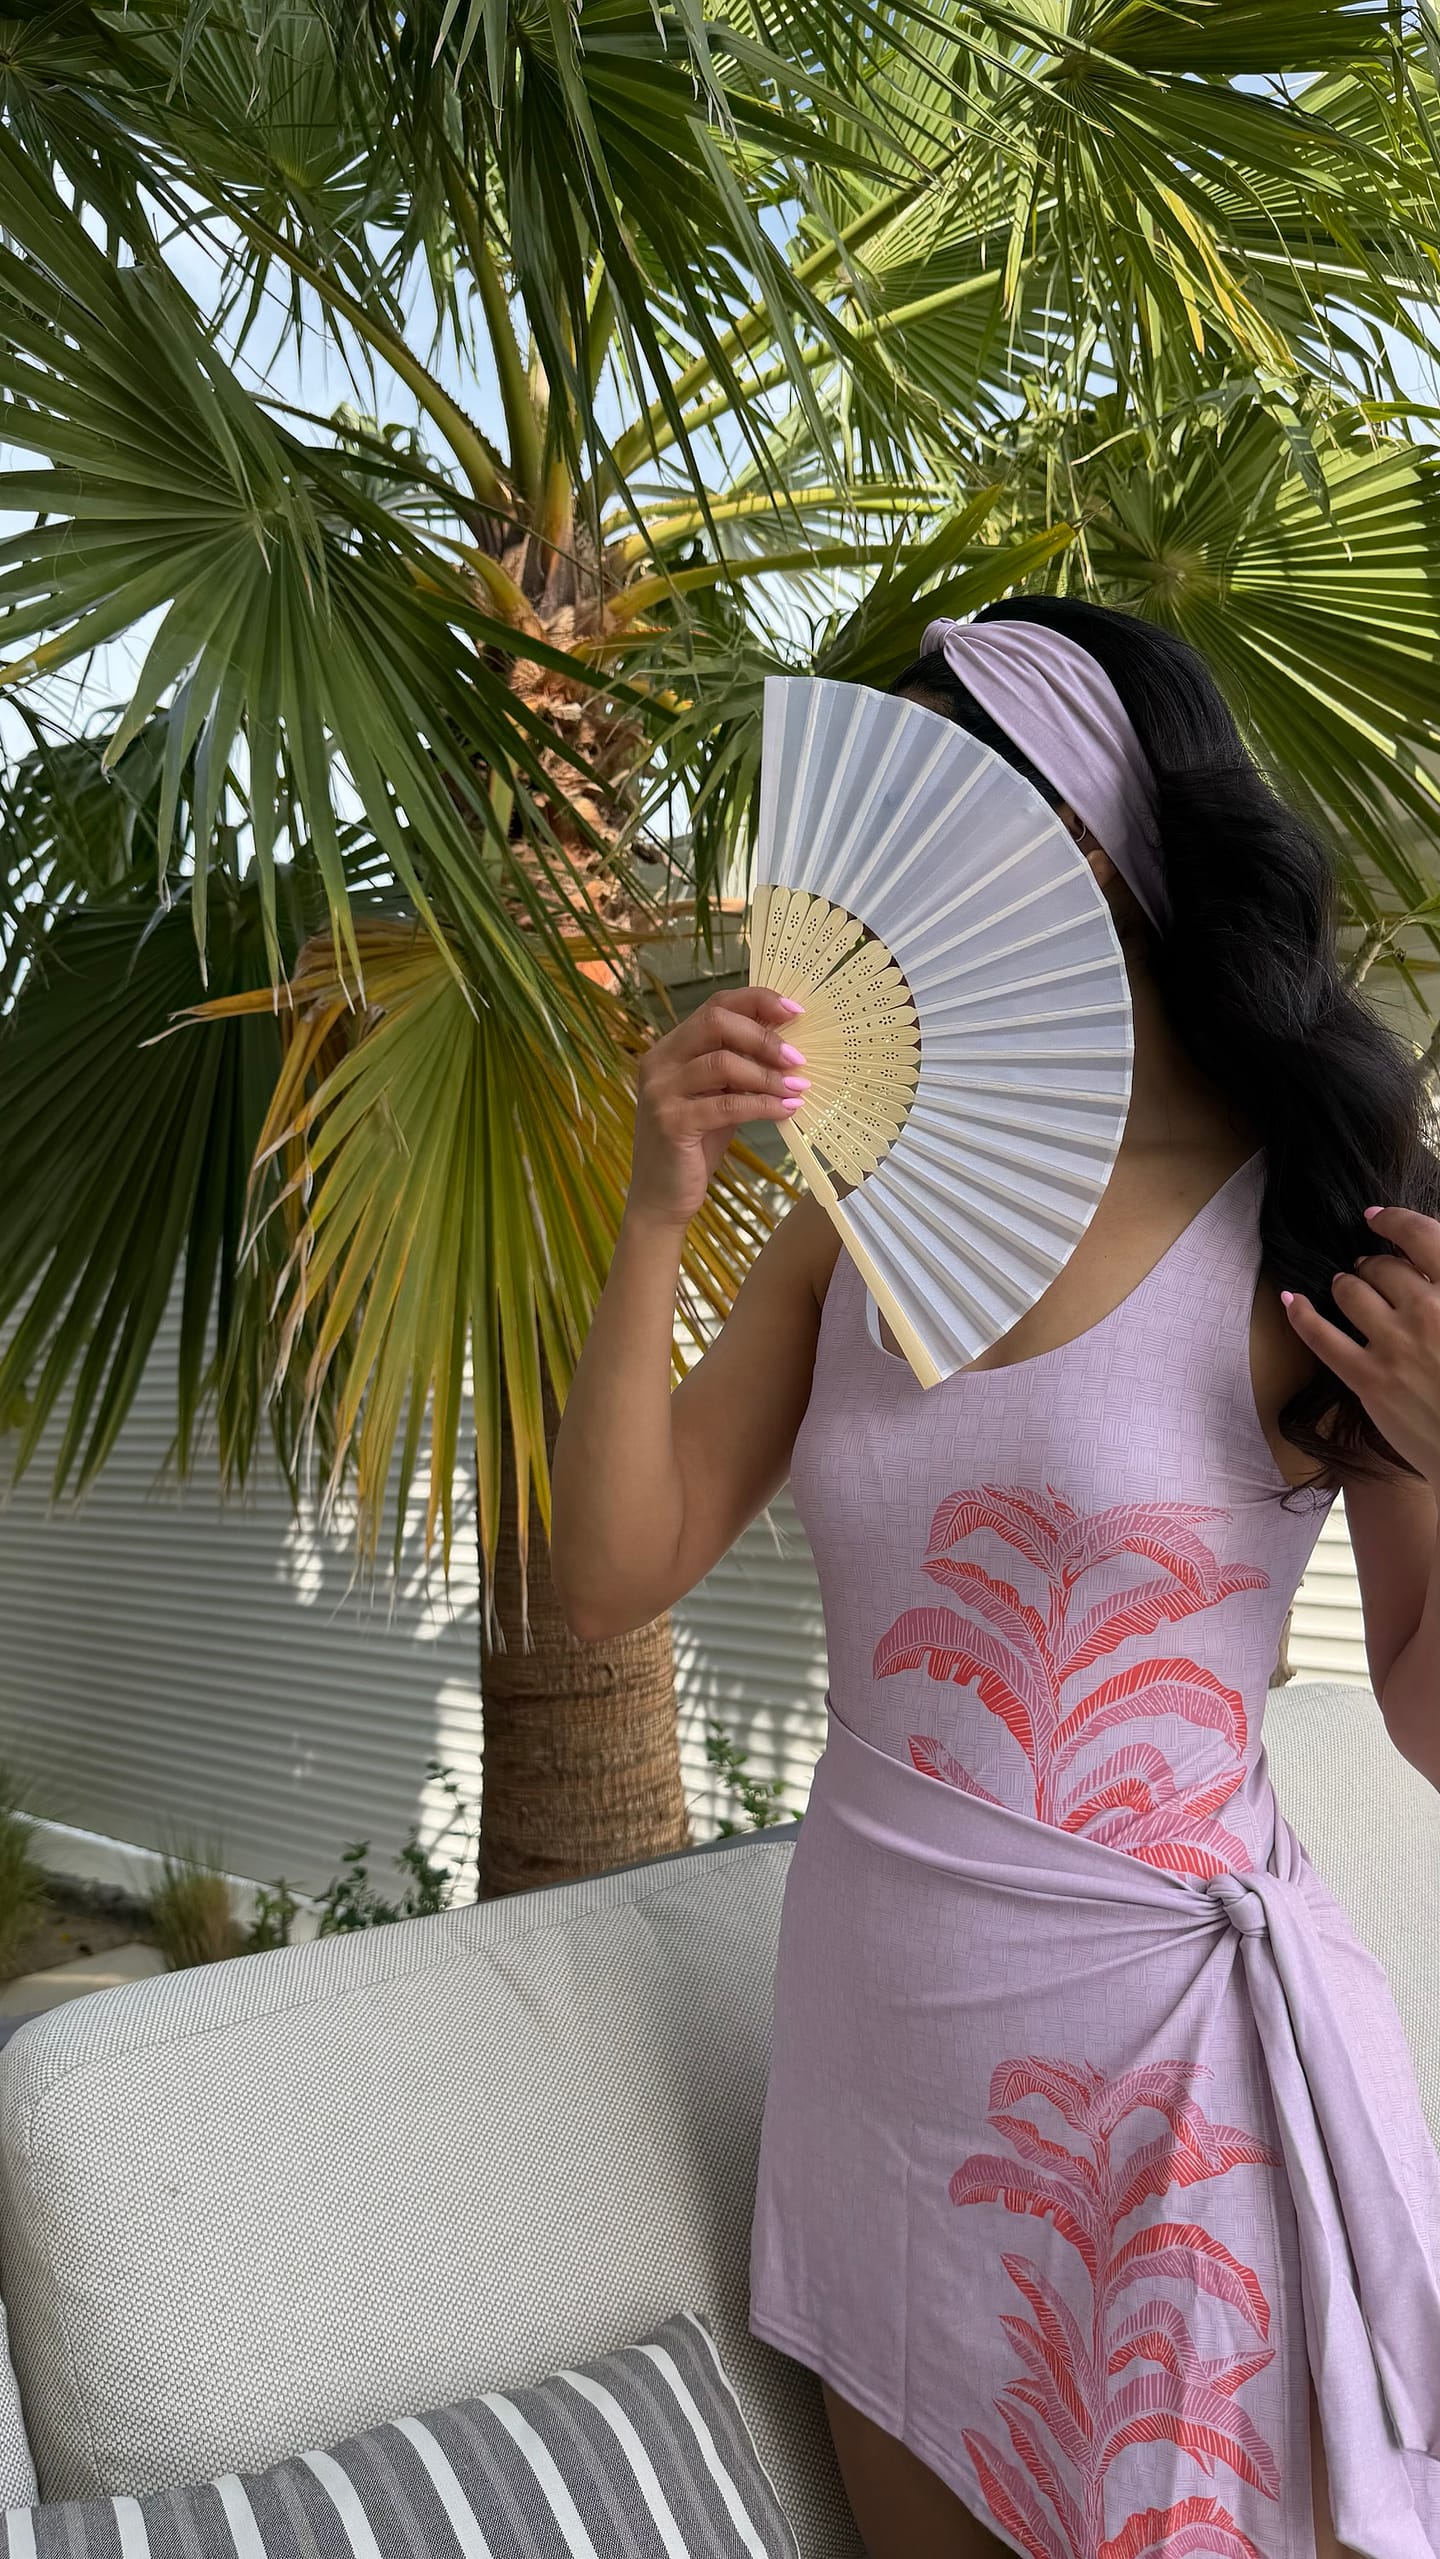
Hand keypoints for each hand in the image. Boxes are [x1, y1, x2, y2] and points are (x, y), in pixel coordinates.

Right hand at [626, 985, 809, 1231]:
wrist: (661, 1198)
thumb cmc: (694, 1146)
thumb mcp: (718, 1098)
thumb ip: (741, 1069)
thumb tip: (789, 1046)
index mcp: (670, 1049)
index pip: (714, 1006)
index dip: (756, 1002)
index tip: (795, 1012)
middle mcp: (659, 1063)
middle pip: (715, 1022)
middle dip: (763, 1036)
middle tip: (798, 1058)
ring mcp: (661, 1092)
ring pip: (721, 1061)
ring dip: (767, 1074)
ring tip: (797, 1088)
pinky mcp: (671, 1122)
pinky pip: (726, 1104)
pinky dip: (762, 1105)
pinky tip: (785, 1110)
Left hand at [1282, 1206, 1439, 1489]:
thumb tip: (1423, 1268)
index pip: (1421, 1235)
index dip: (1393, 1220)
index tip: (1377, 1218)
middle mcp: (1429, 1312)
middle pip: (1382, 1266)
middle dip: (1373, 1265)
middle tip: (1372, 1271)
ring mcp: (1397, 1346)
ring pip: (1350, 1291)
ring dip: (1345, 1285)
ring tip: (1347, 1287)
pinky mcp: (1370, 1380)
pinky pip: (1320, 1335)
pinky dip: (1301, 1313)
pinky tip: (1292, 1300)